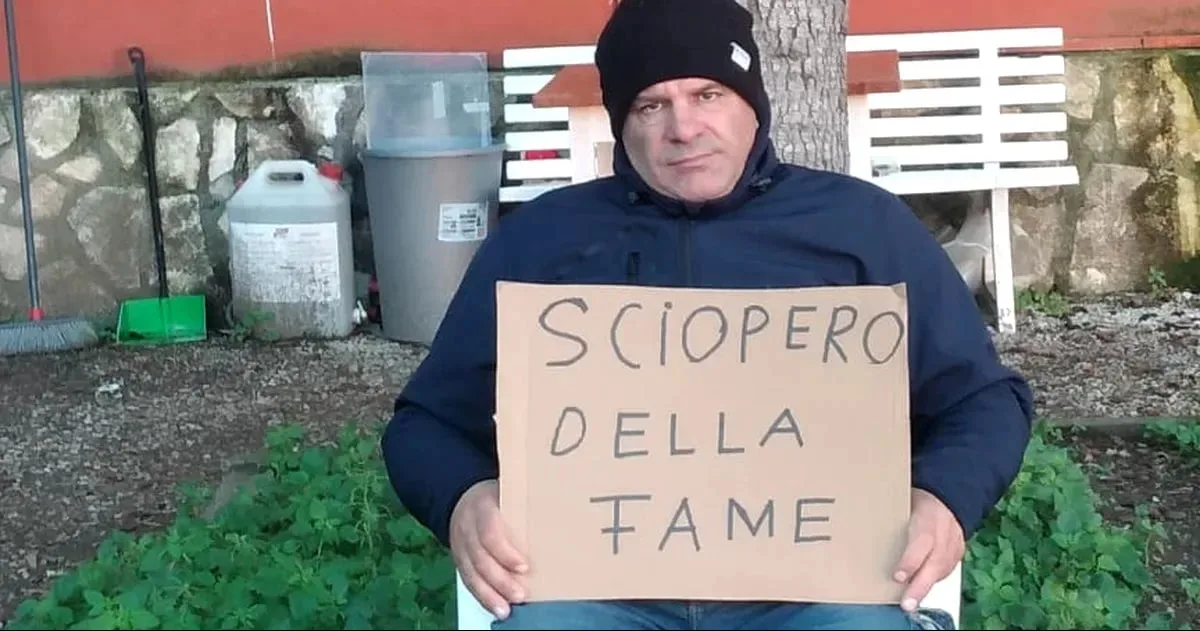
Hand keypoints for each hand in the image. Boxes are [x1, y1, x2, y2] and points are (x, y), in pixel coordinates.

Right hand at [449, 479, 528, 619]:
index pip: (490, 533)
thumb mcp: (507, 492)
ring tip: (506, 609)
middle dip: (500, 580)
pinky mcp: (459, 560)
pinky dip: (482, 596)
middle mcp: (468, 528)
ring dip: (489, 594)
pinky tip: (496, 606)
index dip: (505, 552)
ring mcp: (460, 545)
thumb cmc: (494, 498)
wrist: (461, 499)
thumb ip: (525, 504)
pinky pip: (468, 580)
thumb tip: (559, 513)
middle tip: (520, 594)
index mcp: (482, 508)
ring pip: (472, 573)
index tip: (524, 566)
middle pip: (480, 558)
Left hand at [892, 488, 964, 611]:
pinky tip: (920, 590)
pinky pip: (946, 570)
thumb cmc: (916, 499)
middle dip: (920, 586)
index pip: (922, 541)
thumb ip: (887, 517)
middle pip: (935, 563)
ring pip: (941, 570)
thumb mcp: (902, 501)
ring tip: (910, 603)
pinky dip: (933, 581)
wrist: (945, 496)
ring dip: (925, 588)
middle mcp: (943, 533)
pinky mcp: (958, 552)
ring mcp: (953, 544)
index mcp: (928, 516)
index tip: (898, 576)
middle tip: (907, 604)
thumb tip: (858, 526)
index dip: (911, 561)